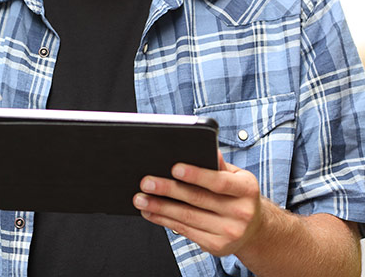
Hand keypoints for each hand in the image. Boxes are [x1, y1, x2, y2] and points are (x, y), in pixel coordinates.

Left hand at [133, 151, 263, 256]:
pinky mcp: (217, 246)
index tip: (174, 168)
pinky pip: (185, 231)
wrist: (255, 230)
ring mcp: (230, 232)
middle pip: (197, 199)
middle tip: (146, 182)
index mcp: (246, 189)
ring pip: (187, 217)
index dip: (196, 175)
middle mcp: (241, 212)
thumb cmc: (237, 195)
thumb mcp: (236, 177)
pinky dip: (164, 221)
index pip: (219, 181)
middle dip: (167, 190)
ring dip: (159, 207)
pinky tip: (150, 212)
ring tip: (140, 198)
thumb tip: (207, 148)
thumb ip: (219, 165)